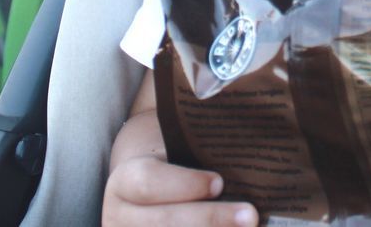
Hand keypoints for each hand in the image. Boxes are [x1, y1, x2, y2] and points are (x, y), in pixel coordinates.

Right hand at [103, 154, 257, 226]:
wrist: (146, 192)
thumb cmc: (171, 167)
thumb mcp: (172, 153)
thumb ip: (198, 153)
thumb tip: (249, 151)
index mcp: (125, 183)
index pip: (147, 183)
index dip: (183, 184)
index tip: (219, 182)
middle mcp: (120, 219)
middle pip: (163, 223)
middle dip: (209, 220)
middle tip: (251, 215)